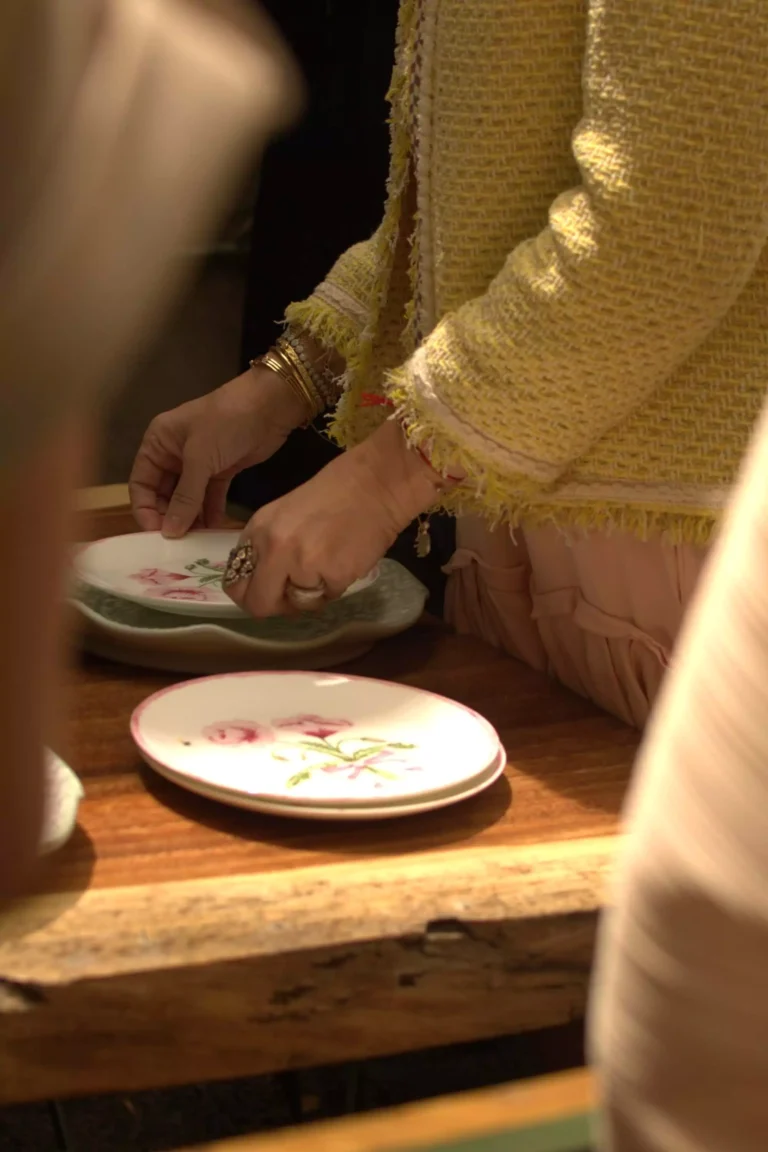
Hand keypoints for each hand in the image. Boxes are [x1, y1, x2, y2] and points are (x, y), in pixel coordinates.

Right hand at [129, 364, 307, 536]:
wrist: (270, 406)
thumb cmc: (226, 422)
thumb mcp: (200, 458)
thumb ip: (185, 496)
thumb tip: (169, 532)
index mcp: (158, 443)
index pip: (141, 483)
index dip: (145, 510)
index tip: (155, 535)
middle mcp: (173, 454)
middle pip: (163, 495)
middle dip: (169, 518)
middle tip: (177, 545)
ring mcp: (198, 464)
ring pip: (187, 499)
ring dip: (190, 519)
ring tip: (195, 543)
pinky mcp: (221, 471)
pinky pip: (210, 498)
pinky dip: (210, 513)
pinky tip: (212, 532)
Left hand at [224, 418, 441, 617]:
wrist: (376, 483)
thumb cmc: (336, 493)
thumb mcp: (286, 515)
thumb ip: (269, 546)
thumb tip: (265, 580)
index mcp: (258, 529)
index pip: (236, 582)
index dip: (253, 593)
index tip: (270, 591)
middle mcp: (273, 548)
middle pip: (259, 604)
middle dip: (278, 606)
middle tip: (298, 595)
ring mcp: (301, 564)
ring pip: (299, 603)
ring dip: (313, 593)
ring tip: (330, 564)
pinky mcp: (331, 576)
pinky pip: (328, 596)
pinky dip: (337, 585)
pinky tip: (346, 559)